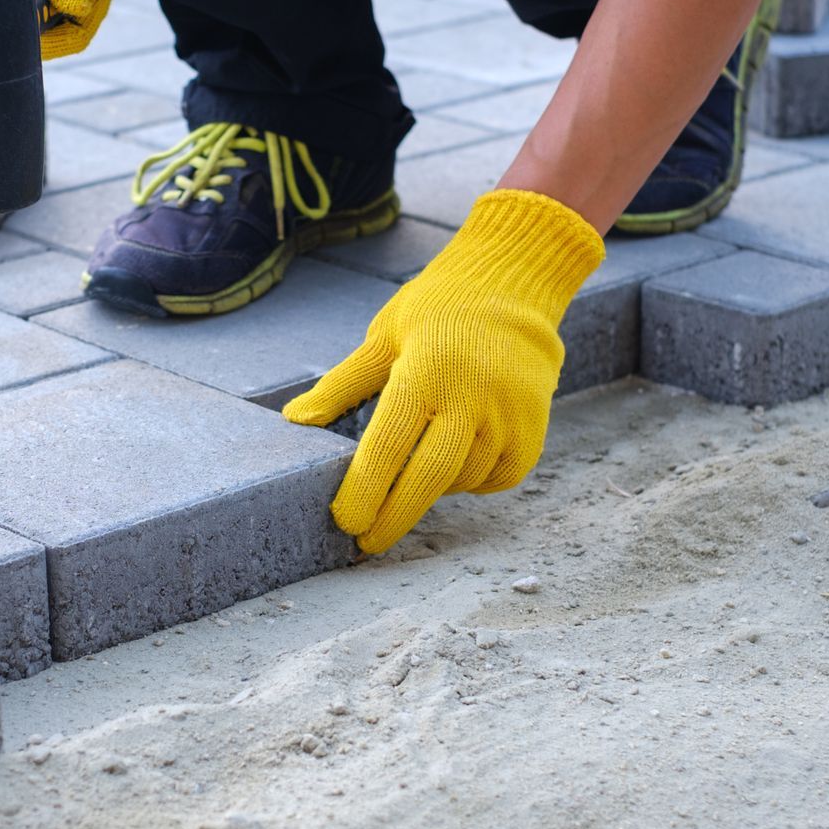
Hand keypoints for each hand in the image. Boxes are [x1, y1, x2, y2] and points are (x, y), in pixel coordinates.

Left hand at [283, 190, 605, 553]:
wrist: (514, 286)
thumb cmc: (436, 311)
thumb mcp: (383, 337)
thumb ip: (342, 385)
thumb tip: (296, 420)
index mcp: (427, 371)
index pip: (389, 444)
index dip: (365, 489)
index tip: (346, 521)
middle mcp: (473, 397)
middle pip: (429, 477)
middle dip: (394, 516)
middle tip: (367, 542)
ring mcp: (508, 417)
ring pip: (461, 480)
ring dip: (431, 489)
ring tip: (413, 471)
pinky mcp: (533, 431)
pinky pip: (495, 477)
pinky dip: (470, 480)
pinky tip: (456, 460)